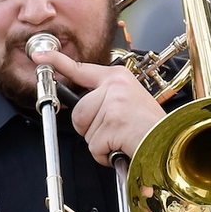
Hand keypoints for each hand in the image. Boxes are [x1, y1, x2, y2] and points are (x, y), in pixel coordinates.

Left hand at [31, 49, 163, 165]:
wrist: (170, 143)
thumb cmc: (150, 127)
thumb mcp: (129, 100)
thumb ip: (105, 98)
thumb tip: (81, 105)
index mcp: (117, 78)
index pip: (80, 69)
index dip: (57, 63)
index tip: (40, 57)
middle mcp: (114, 86)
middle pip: (78, 111)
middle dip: (89, 127)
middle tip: (113, 130)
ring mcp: (114, 103)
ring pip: (84, 130)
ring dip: (99, 142)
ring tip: (121, 137)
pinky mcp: (114, 122)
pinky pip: (94, 146)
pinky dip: (104, 154)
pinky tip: (121, 147)